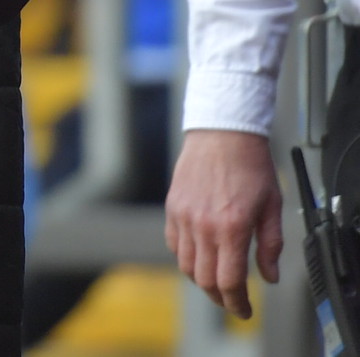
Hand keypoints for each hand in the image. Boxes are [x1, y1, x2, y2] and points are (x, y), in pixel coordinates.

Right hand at [165, 128, 283, 318]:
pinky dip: (186, 257)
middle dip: (219, 297)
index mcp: (231, 227)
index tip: (244, 310)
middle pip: (204, 279)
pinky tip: (199, 256)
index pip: (229, 281)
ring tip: (216, 281)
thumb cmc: (250, 167)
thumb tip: (268, 275)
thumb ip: (271, 246)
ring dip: (201, 280)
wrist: (222, 134)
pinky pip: (173, 244)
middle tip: (232, 301)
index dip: (237, 303)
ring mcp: (184, 216)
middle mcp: (203, 225)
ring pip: (185, 265)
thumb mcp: (272, 207)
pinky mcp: (173, 208)